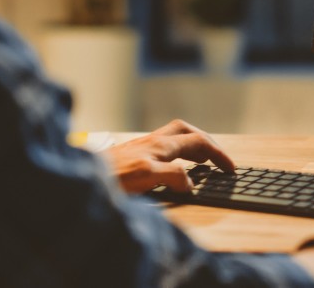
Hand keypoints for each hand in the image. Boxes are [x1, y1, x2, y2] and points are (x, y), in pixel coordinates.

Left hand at [102, 119, 235, 193]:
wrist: (83, 177)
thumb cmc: (111, 177)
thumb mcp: (147, 177)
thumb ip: (173, 176)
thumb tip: (189, 182)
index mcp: (161, 145)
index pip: (198, 142)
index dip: (218, 154)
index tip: (230, 168)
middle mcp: (152, 142)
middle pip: (187, 131)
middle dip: (206, 141)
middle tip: (217, 157)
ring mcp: (141, 147)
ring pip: (173, 136)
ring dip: (190, 144)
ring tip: (200, 160)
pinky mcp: (132, 155)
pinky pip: (162, 147)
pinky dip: (175, 153)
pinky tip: (171, 166)